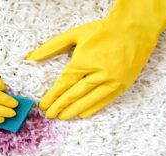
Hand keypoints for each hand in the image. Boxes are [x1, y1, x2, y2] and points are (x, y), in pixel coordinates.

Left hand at [26, 18, 160, 119]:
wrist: (134, 29)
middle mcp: (98, 73)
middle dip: (60, 106)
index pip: (63, 84)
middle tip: (50, 115)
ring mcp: (112, 81)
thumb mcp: (74, 35)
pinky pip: (104, 101)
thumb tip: (31, 57)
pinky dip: (92, 108)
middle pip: (74, 95)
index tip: (43, 105)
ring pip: (88, 100)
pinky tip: (82, 114)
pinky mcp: (122, 85)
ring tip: (62, 117)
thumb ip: (51, 47)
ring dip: (73, 111)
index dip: (52, 96)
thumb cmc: (102, 31)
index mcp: (83, 61)